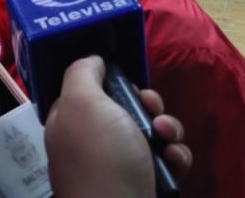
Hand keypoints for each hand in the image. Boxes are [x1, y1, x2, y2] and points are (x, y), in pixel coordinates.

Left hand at [45, 56, 190, 197]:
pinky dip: (175, 157)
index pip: (89, 90)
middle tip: (151, 109)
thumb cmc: (101, 158)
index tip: (125, 80)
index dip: (110, 80)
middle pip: (126, 109)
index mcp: (69, 122)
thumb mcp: (82, 102)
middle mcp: (92, 143)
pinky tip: (174, 162)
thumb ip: (83, 72)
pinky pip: (167, 161)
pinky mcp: (146, 185)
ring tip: (167, 138)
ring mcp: (120, 167)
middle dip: (148, 104)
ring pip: (152, 133)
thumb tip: (94, 60)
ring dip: (168, 129)